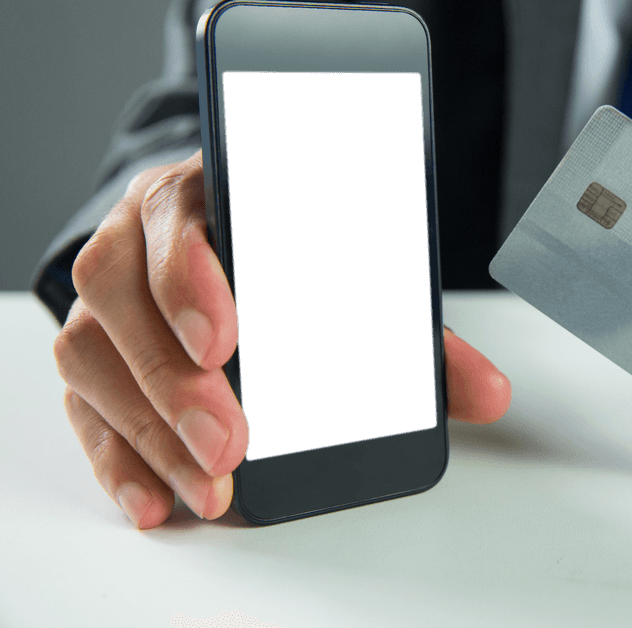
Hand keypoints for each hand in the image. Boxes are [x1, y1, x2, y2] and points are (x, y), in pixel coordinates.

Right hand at [54, 150, 510, 528]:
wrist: (224, 228)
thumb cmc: (289, 248)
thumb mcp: (351, 268)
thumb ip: (417, 329)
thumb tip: (489, 392)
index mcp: (204, 194)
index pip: (179, 217)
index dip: (192, 277)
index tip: (227, 340)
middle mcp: (138, 237)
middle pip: (124, 297)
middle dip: (175, 379)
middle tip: (229, 442)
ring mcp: (110, 298)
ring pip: (93, 354)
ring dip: (150, 430)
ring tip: (211, 485)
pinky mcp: (96, 356)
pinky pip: (81, 405)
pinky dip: (118, 457)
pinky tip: (159, 498)